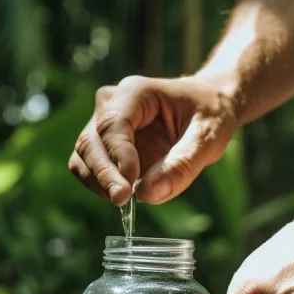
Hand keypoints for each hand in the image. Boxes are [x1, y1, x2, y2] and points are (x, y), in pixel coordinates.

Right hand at [68, 75, 237, 205]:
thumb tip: (147, 195)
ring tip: (124, 200)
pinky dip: (101, 185)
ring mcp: (103, 125)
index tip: (131, 185)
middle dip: (104, 174)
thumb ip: (182, 165)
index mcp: (135, 93)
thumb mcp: (209, 137)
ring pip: (83, 157)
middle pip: (90, 141)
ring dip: (98, 182)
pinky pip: (89, 168)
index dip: (118, 156)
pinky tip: (125, 194)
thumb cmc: (210, 114)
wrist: (207, 107)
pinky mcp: (104, 146)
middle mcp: (111, 104)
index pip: (113, 125)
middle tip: (122, 200)